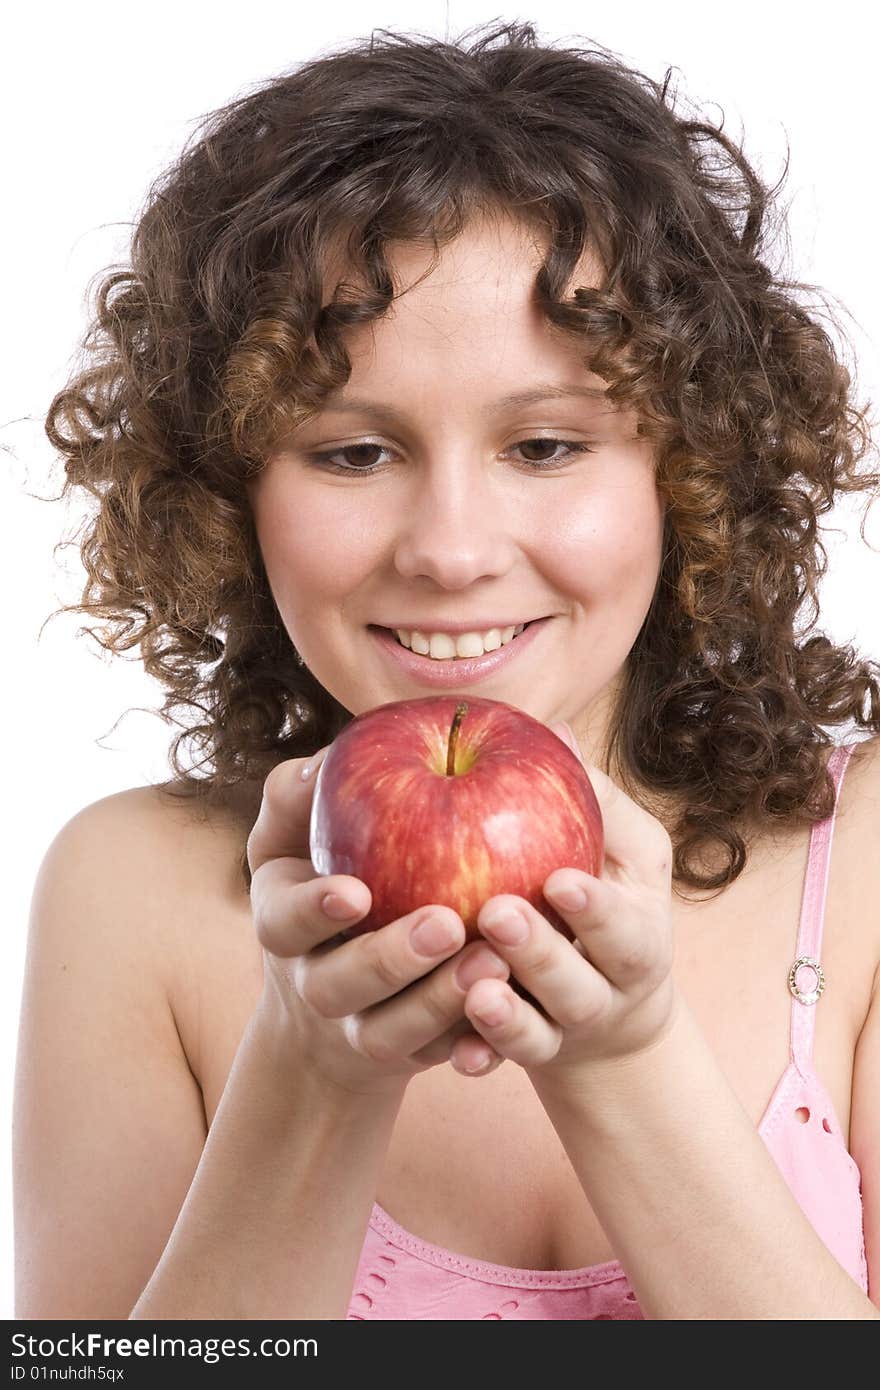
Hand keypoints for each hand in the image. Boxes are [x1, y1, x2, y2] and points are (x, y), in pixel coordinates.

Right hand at [246, 746, 510, 1097]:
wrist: (339, 999)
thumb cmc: (327, 880)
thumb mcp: (293, 839)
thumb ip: (296, 796)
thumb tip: (322, 761)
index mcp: (283, 927)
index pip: (286, 921)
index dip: (315, 910)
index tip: (356, 892)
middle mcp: (316, 985)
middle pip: (344, 985)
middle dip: (393, 959)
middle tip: (447, 925)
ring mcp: (364, 1028)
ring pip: (396, 1032)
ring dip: (443, 1002)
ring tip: (495, 961)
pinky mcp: (415, 1056)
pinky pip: (444, 1057)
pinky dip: (477, 1045)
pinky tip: (515, 1016)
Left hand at [449, 726, 677, 1084]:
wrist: (613, 1010)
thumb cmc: (612, 901)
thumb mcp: (626, 856)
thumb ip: (594, 800)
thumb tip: (551, 728)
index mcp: (638, 940)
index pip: (624, 927)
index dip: (596, 909)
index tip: (559, 880)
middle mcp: (605, 992)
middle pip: (577, 985)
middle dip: (539, 953)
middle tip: (493, 914)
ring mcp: (564, 1032)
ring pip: (538, 1034)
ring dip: (505, 1016)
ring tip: (472, 986)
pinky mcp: (525, 1055)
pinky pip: (500, 1064)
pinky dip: (481, 1059)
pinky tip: (456, 1056)